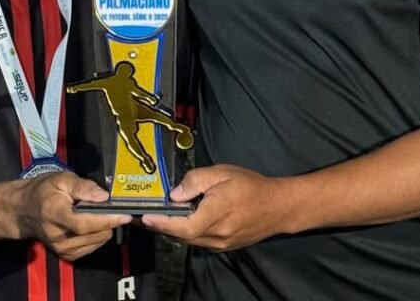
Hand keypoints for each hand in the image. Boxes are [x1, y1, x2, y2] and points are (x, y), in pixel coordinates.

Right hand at [18, 172, 130, 261]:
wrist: (23, 211)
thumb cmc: (43, 191)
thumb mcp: (61, 179)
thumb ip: (82, 187)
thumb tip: (104, 197)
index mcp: (54, 214)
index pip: (84, 223)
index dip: (106, 220)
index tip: (125, 215)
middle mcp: (57, 236)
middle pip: (93, 234)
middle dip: (109, 221)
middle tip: (112, 207)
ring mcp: (62, 249)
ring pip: (96, 242)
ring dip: (104, 228)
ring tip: (99, 214)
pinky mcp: (67, 255)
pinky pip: (92, 247)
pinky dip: (98, 235)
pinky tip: (93, 224)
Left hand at [141, 165, 288, 250]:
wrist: (278, 207)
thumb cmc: (250, 186)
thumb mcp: (222, 173)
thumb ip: (195, 180)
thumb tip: (175, 194)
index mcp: (217, 214)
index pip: (184, 226)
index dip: (162, 224)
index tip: (145, 218)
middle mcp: (218, 234)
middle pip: (182, 234)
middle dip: (161, 226)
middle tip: (141, 215)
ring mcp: (221, 243)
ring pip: (189, 239)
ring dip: (172, 229)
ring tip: (157, 216)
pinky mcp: (223, 246)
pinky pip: (199, 240)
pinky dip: (186, 231)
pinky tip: (180, 219)